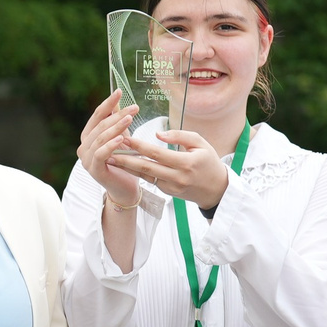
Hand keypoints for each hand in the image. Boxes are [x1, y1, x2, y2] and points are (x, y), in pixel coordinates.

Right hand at [78, 93, 144, 209]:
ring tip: (130, 119)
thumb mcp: (121, 137)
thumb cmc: (123, 162)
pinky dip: (110, 145)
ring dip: (116, 127)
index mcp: (88, 136)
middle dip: (117, 115)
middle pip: (100, 126)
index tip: (120, 91)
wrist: (125, 187)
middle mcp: (83, 146)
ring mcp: (86, 159)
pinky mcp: (93, 170)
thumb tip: (119, 100)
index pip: (97, 116)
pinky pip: (100, 154)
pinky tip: (122, 139)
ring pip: (100, 138)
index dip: (108, 103)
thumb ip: (117, 122)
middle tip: (133, 108)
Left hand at [112, 126, 231, 211]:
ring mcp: (172, 187)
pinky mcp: (168, 192)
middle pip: (146, 168)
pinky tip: (125, 165)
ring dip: (127, 167)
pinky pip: (150, 180)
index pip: (157, 154)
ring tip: (111, 158)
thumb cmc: (210, 162)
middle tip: (109, 150)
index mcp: (186, 163)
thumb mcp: (200, 143)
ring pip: (145, 176)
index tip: (124, 138)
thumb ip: (180, 136)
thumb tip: (158, 134)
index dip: (139, 147)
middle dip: (126, 159)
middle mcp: (177, 177)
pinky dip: (137, 173)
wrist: (217, 190)